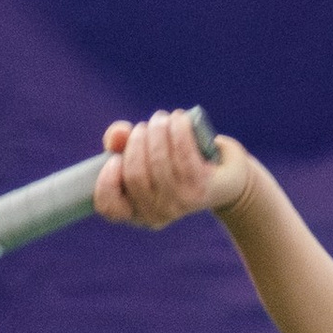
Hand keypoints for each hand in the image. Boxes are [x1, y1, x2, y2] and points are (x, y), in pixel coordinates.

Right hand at [95, 109, 250, 230]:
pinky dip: (178, 129)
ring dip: (158, 130)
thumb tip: (118, 135)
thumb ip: (121, 145)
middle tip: (145, 126)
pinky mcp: (202, 188)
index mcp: (136, 211)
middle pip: (135, 174)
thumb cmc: (176, 163)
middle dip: (137, 142)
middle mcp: (157, 214)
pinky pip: (183, 153)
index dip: (106, 181)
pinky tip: (179, 118)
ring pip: (158, 161)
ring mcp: (180, 204)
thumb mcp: (145, 155)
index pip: (109, 207)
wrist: (226, 175)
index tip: (114, 159)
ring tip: (162, 118)